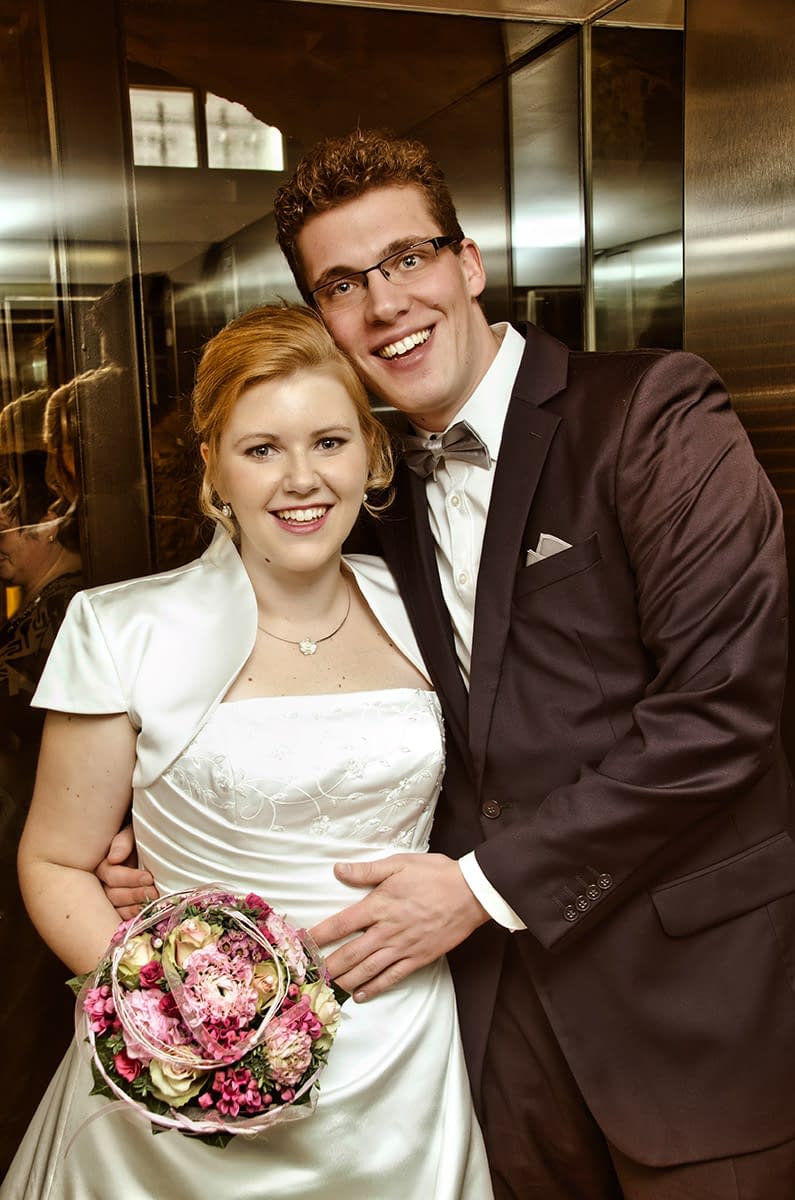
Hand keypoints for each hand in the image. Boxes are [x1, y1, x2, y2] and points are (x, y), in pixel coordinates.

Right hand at [95, 825, 158, 919]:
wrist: (151, 844)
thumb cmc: (140, 838)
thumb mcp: (133, 833)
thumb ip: (124, 842)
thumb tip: (113, 858)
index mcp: (103, 864)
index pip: (110, 875)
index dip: (129, 878)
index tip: (149, 877)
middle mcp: (103, 883)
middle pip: (112, 894)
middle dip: (135, 894)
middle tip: (154, 892)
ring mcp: (111, 897)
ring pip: (116, 908)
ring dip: (136, 906)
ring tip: (154, 901)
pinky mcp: (121, 907)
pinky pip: (122, 917)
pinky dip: (134, 916)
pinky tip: (147, 913)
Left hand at [309, 853, 488, 1000]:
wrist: (471, 893)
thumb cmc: (435, 874)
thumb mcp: (399, 864)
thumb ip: (367, 871)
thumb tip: (338, 870)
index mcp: (379, 905)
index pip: (341, 924)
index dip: (320, 936)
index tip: (303, 944)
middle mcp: (387, 930)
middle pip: (350, 953)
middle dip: (327, 965)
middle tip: (309, 976)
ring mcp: (403, 947)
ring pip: (367, 969)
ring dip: (345, 980)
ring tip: (327, 987)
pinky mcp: (418, 958)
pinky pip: (392, 978)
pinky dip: (374, 988)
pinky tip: (360, 995)